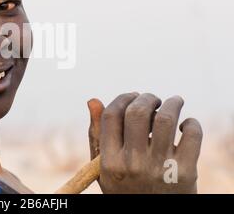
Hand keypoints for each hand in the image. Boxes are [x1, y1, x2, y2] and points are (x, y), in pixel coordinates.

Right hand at [88, 93, 202, 193]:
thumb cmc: (126, 188)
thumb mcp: (104, 168)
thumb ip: (96, 135)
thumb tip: (93, 100)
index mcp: (110, 162)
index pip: (112, 115)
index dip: (122, 98)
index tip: (132, 96)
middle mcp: (133, 164)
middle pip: (137, 113)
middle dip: (146, 97)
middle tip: (153, 99)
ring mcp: (160, 168)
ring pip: (165, 119)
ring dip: (171, 103)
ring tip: (173, 102)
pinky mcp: (185, 172)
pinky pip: (192, 135)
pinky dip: (191, 123)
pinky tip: (184, 126)